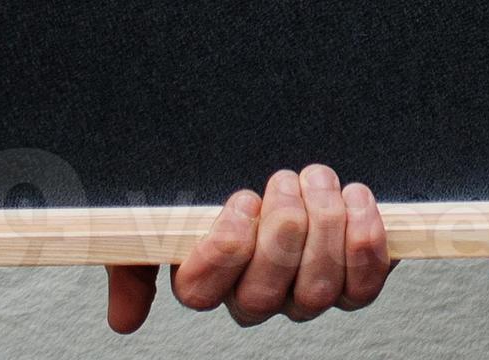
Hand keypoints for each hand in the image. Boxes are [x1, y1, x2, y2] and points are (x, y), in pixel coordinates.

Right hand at [105, 165, 395, 331]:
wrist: (290, 168)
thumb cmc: (224, 194)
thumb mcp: (166, 215)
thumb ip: (136, 259)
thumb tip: (123, 321)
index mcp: (207, 280)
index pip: (199, 292)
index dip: (223, 250)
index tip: (241, 202)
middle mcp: (257, 298)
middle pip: (263, 296)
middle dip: (281, 232)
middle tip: (285, 180)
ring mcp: (305, 295)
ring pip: (315, 290)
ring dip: (324, 227)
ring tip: (319, 180)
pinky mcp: (353, 284)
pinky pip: (363, 286)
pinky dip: (365, 241)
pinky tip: (357, 199)